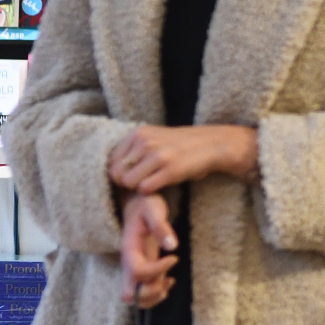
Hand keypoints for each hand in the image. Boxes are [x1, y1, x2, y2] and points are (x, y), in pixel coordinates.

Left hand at [107, 125, 258, 194]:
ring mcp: (158, 155)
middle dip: (126, 183)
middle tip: (141, 183)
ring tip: (152, 183)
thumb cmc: (182, 146)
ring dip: (138, 188)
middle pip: (116, 173)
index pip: (111, 160)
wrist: (213, 144)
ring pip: (129, 182)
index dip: (119, 173)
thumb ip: (134, 149)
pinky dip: (151, 191)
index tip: (132, 176)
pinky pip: (145, 189)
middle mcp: (145, 142)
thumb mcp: (155, 139)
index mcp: (138, 133)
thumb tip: (112, 169)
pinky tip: (161, 185)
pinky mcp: (170, 170)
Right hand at [121, 192, 177, 308]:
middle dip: (151, 292)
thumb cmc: (146, 205)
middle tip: (169, 278)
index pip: (138, 272)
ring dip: (154, 296)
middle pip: (129, 295)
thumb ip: (161, 226)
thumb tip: (172, 246)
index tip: (174, 257)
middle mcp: (129, 263)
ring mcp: (133, 269)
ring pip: (134, 298)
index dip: (157, 270)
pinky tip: (169, 280)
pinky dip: (155, 293)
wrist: (137, 205)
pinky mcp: (142, 270)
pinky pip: (142, 293)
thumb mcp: (154, 209)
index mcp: (129, 250)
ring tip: (169, 281)